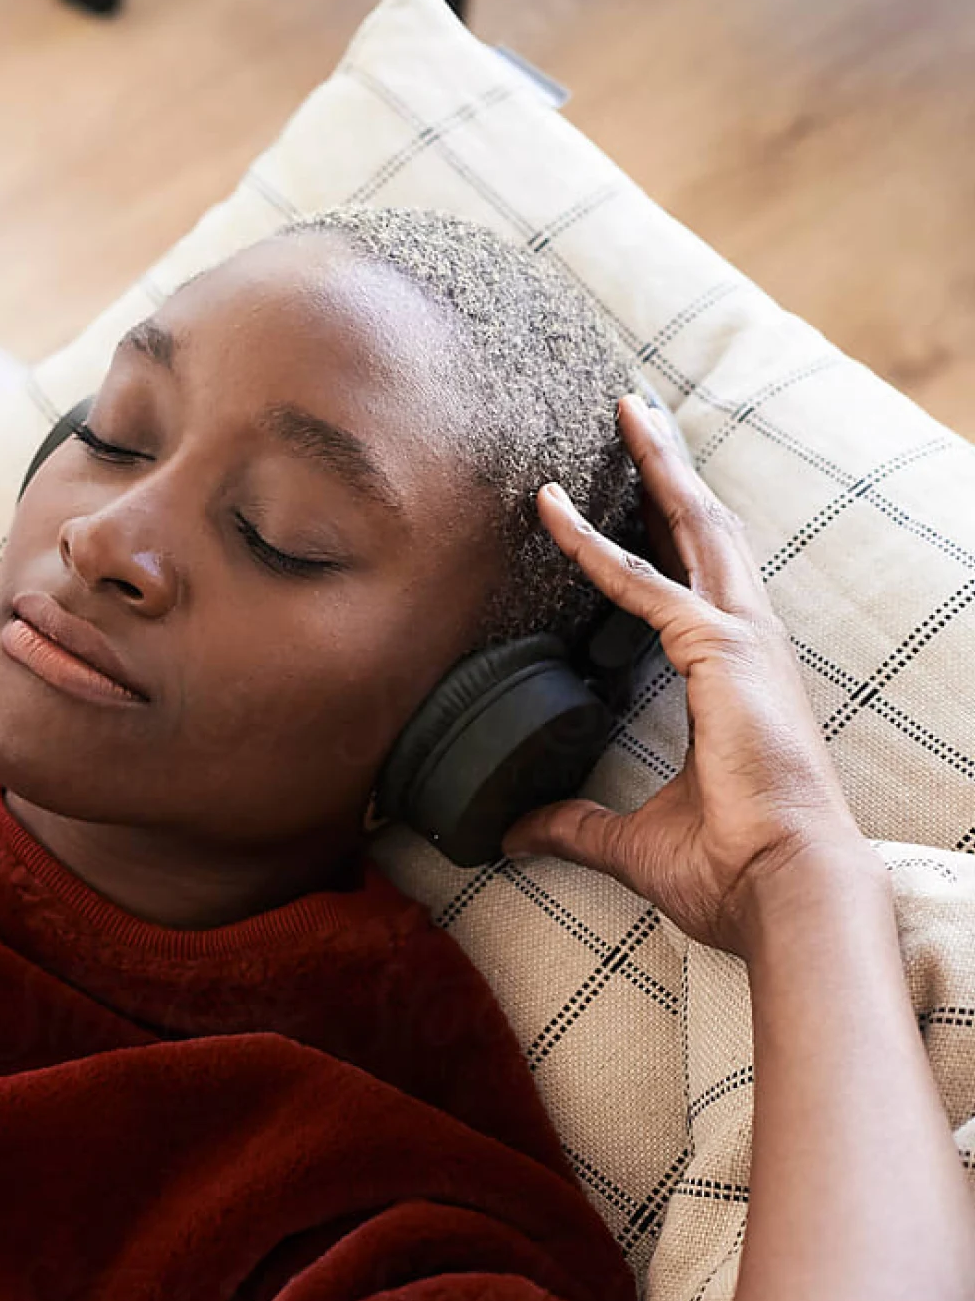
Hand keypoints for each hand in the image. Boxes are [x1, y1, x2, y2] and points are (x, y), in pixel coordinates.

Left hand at [500, 395, 868, 958]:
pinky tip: (550, 511)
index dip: (657, 535)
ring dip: (656, 467)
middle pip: (705, 530)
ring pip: (694, 528)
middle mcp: (748, 644)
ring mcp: (742, 641)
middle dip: (670, 468)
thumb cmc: (732, 870)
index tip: (628, 492)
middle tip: (636, 411)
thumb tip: (516, 832)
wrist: (784, 892)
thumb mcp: (631, 841)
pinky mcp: (721, 652)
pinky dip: (592, 546)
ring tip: (627, 409)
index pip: (693, 582)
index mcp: (736, 677)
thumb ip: (572, 824)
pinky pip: (642, 584)